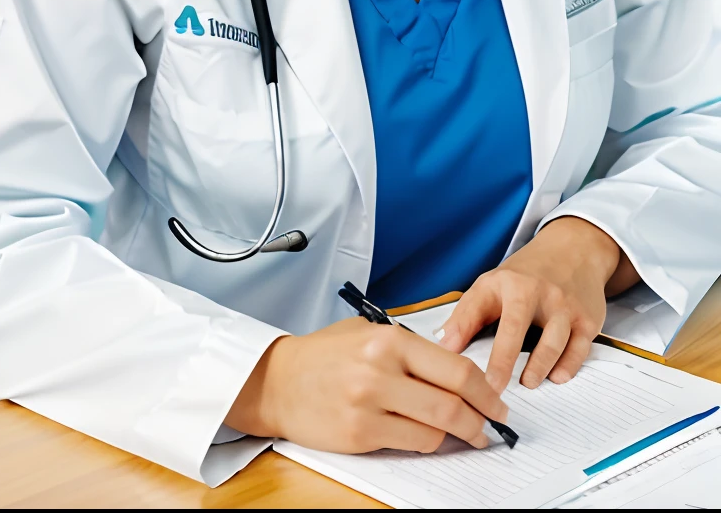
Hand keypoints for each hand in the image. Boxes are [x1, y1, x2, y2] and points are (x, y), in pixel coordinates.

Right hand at [226, 316, 509, 453]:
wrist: (278, 381)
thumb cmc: (324, 354)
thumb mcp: (367, 331)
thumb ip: (409, 346)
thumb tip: (455, 369)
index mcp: (388, 339)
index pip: (455, 368)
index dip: (485, 389)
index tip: (497, 399)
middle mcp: (380, 371)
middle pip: (453, 402)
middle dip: (482, 418)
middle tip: (492, 424)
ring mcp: (369, 406)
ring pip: (436, 429)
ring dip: (459, 435)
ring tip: (467, 433)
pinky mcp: (360, 435)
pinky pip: (411, 444)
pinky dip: (428, 442)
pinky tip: (431, 436)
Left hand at [437, 217, 638, 394]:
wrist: (573, 251)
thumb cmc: (524, 275)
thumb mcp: (490, 285)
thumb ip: (466, 316)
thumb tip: (444, 348)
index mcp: (509, 283)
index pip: (484, 313)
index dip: (473, 342)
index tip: (470, 375)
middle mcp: (538, 292)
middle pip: (518, 328)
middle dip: (505, 361)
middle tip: (494, 390)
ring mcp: (565, 305)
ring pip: (553, 341)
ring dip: (539, 367)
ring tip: (527, 383)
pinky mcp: (588, 319)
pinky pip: (579, 349)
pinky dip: (569, 366)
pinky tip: (557, 376)